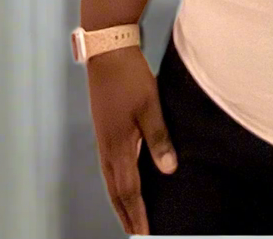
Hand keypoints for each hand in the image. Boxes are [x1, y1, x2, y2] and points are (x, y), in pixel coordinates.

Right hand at [86, 46, 176, 235]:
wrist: (108, 52)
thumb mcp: (150, 105)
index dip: (137, 215)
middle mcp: (107, 148)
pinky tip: (125, 180)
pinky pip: (110, 166)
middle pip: (116, 192)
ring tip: (130, 216)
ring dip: (120, 201)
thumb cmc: (129, 77)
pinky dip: (117, 182)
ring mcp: (103, 139)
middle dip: (126, 215)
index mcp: (118, 146)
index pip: (129, 191)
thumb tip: (169, 169)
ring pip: (111, 180)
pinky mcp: (104, 129)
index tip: (144, 235)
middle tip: (137, 234)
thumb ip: (159, 138)